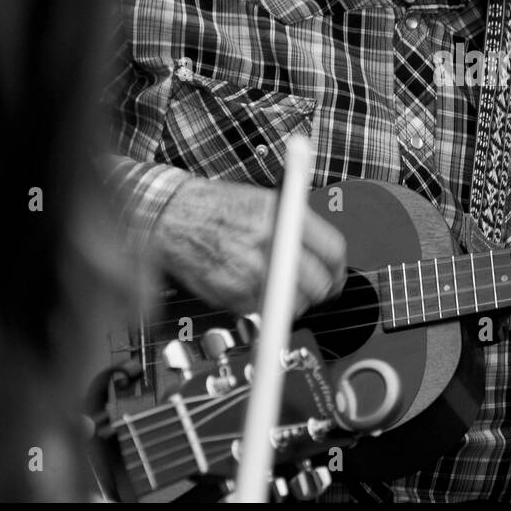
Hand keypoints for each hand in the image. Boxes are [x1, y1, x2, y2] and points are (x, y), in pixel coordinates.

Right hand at [153, 176, 346, 317]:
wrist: (172, 218)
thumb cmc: (216, 207)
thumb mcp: (264, 200)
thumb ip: (297, 224)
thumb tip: (326, 252)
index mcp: (282, 215)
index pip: (332, 251)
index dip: (339, 268)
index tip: (336, 275)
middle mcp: (270, 243)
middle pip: (319, 283)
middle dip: (321, 290)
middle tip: (315, 289)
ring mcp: (252, 272)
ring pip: (295, 303)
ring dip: (294, 301)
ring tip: (281, 287)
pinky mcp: (234, 295)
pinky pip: (265, 310)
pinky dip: (264, 305)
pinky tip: (252, 286)